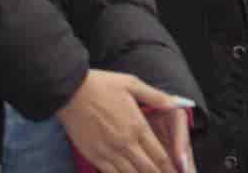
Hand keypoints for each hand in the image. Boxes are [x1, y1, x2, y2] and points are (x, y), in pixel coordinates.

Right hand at [56, 70, 181, 172]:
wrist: (70, 91)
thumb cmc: (102, 85)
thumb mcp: (132, 84)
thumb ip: (156, 96)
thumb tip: (177, 102)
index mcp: (137, 126)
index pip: (160, 155)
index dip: (170, 168)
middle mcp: (125, 143)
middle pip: (148, 169)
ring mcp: (108, 152)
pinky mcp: (93, 156)